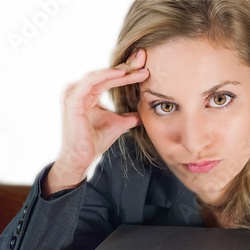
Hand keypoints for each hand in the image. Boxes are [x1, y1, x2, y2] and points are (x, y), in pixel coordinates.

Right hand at [43, 50, 148, 195]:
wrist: (81, 158)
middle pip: (105, 74)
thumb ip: (129, 116)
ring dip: (119, 70)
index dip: (127, 73)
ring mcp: (73, 93)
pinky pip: (91, 81)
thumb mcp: (117, 125)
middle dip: (126, 67)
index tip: (145, 69)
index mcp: (87, 94)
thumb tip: (144, 113)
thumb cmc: (95, 141)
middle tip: (143, 60)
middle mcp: (78, 90)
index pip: (109, 79)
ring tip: (137, 67)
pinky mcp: (73, 99)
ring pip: (100, 75)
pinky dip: (106, 75)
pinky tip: (121, 73)